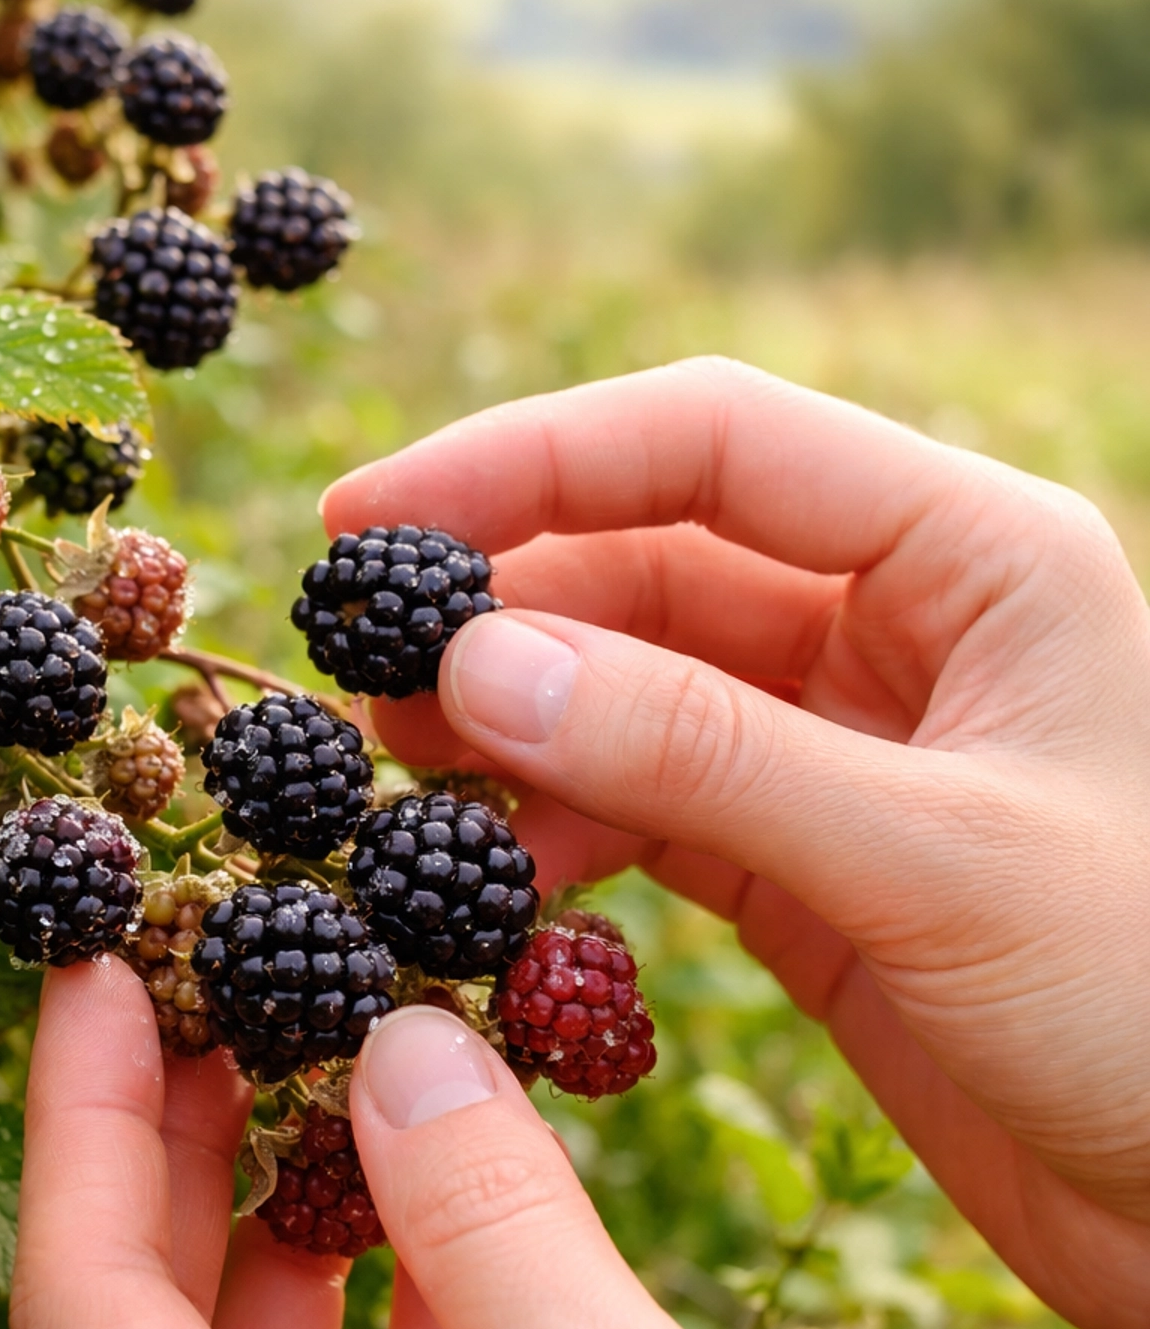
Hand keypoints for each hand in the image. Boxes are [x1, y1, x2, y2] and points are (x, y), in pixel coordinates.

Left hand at [12, 963, 1140, 1328]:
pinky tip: (445, 1209)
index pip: (87, 1315)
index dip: (84, 1117)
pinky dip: (398, 1314)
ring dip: (287, 1223)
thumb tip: (393, 1037)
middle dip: (170, 1151)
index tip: (101, 956)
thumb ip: (490, 1225)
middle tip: (198, 979)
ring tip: (314, 1058)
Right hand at [323, 358, 1149, 1328]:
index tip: (368, 523)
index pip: (711, 441)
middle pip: (650, 563)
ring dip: (510, 736)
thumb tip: (473, 664)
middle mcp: (906, 626)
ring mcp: (850, 750)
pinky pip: (648, 814)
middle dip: (498, 614)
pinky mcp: (813, 870)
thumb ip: (704, 756)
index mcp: (975, 553)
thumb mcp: (936, 860)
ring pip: (633, 694)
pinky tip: (479, 888)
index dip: (528, 461)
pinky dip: (556, 839)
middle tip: (353, 687)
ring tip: (391, 797)